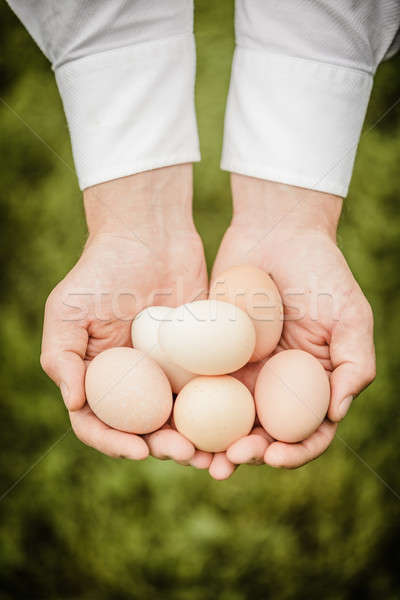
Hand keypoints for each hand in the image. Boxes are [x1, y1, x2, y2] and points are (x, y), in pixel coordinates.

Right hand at [40, 165, 209, 462]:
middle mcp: (133, 383)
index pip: (99, 424)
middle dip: (163, 448)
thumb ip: (61, 356)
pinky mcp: (200, 360)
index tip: (138, 451)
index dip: (113, 444)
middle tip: (186, 454)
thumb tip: (74, 404)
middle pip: (144, 430)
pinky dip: (222, 412)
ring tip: (215, 454)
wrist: (150, 236)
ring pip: (181, 419)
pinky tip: (237, 424)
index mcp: (98, 378)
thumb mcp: (67, 308)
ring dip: (196, 441)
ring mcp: (168, 373)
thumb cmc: (102, 269)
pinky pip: (211, 391)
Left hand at [210, 175, 375, 472]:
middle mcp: (277, 385)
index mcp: (313, 384)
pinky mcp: (212, 354)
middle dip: (246, 455)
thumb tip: (336, 413)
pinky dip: (188, 407)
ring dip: (212, 443)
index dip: (295, 452)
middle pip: (263, 434)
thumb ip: (354, 364)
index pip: (308, 432)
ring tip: (195, 455)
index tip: (274, 455)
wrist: (277, 232)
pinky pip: (199, 386)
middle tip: (227, 461)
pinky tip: (174, 418)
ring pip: (225, 419)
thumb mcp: (351, 315)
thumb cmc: (321, 271)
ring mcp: (243, 371)